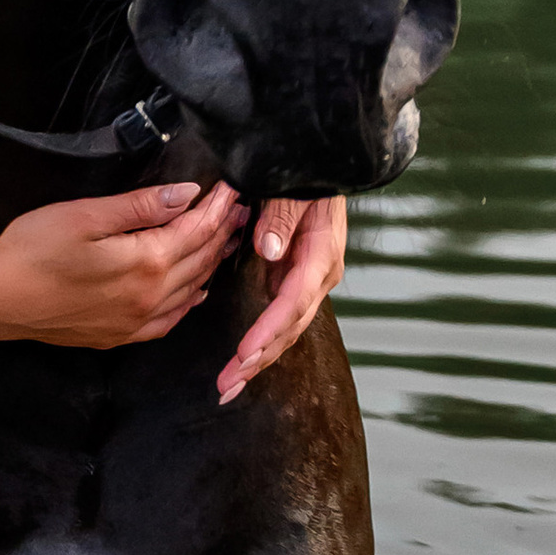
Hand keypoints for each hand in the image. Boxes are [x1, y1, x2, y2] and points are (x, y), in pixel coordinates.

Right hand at [0, 177, 244, 350]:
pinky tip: (195, 292)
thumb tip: (186, 194)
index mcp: (145, 263)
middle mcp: (149, 298)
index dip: (216, 207)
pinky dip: (189, 302)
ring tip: (225, 240)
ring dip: (211, 264)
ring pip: (190, 291)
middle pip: (200, 261)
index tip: (231, 187)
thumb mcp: (85, 215)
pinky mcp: (118, 336)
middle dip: (222, 232)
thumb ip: (140, 206)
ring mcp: (135, 322)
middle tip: (239, 209)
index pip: (196, 230)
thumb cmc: (32, 249)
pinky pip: (169, 320)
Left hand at [215, 195, 347, 401]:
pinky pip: (281, 318)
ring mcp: (311, 280)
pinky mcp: (299, 280)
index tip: (244, 353)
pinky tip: (244, 362)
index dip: (268, 329)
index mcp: (321, 255)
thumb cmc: (309, 176)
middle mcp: (320, 275)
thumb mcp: (296, 189)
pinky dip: (262, 342)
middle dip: (259, 359)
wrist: (327, 168)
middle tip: (228, 385)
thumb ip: (282, 217)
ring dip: (258, 359)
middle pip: (290, 327)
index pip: (293, 301)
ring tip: (230, 386)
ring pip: (286, 330)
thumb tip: (267, 250)